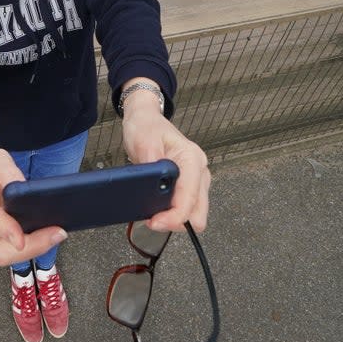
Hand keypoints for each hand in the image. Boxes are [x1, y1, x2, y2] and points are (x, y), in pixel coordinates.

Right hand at [0, 148, 67, 265]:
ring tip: (53, 236)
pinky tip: (42, 240)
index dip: (5, 230)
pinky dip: (28, 250)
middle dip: (30, 246)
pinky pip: (9, 257)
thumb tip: (20, 185)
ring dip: (32, 249)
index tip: (21, 240)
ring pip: (5, 258)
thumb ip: (7, 169)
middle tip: (56, 234)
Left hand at [121, 96, 210, 233]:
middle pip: (197, 211)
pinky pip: (185, 208)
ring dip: (174, 219)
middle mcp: (199, 171)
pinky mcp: (187, 187)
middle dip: (176, 221)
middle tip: (152, 220)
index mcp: (192, 158)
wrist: (145, 120)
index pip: (190, 196)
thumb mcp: (143, 139)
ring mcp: (195, 180)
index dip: (175, 215)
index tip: (155, 221)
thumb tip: (155, 182)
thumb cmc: (146, 127)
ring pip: (193, 213)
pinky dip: (171, 214)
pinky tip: (157, 210)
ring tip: (152, 214)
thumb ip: (151, 160)